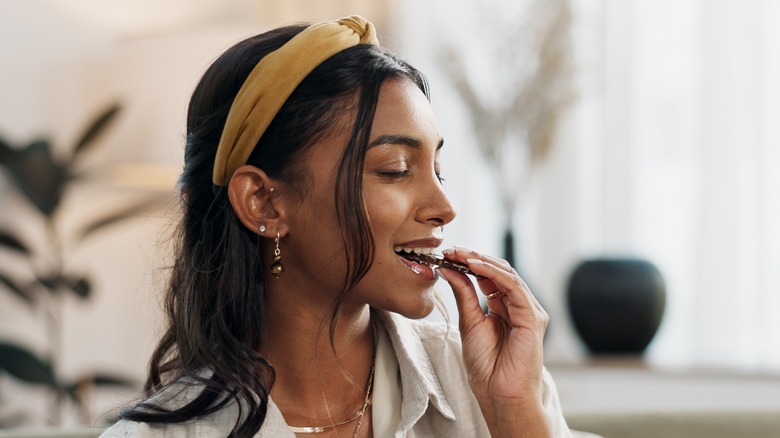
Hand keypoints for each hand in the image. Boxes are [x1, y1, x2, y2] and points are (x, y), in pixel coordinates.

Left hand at [437, 245, 551, 436]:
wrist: (499, 394)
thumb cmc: (487, 367)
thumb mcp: (469, 323)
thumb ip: (463, 295)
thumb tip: (448, 269)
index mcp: (503, 308)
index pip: (488, 277)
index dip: (468, 263)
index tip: (447, 254)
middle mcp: (518, 306)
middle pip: (498, 272)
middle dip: (474, 257)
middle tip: (452, 248)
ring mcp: (528, 311)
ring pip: (507, 275)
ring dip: (482, 261)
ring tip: (460, 253)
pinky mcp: (533, 317)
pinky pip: (514, 287)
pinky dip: (494, 273)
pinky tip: (475, 266)